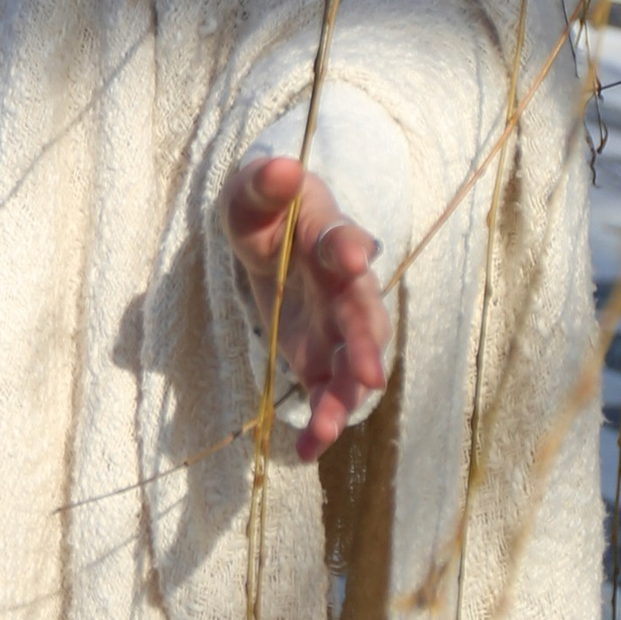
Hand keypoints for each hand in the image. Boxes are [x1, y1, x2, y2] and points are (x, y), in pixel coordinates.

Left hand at [222, 156, 389, 462]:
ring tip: (328, 427)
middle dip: (365, 344)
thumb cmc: (267, 210)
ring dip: (345, 395)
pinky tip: (305, 451)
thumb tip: (279, 168)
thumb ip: (261, 185)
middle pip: (363, 314)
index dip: (350, 248)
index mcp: (329, 237)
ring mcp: (338, 324)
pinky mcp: (322, 355)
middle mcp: (345, 285)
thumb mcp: (251, 194)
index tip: (352, 256)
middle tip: (369, 375)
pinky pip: (329, 392)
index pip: (344, 241)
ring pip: (354, 361)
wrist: (276, 233)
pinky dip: (322, 423)